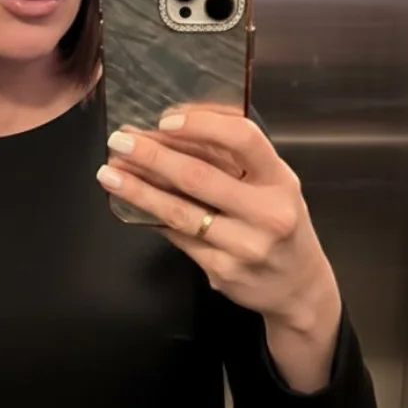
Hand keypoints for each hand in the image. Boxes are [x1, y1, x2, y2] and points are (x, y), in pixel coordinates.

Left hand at [96, 106, 341, 373]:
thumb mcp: (274, 185)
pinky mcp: (222, 271)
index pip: (243, 139)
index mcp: (280, 180)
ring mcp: (244, 246)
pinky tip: (131, 204)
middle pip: (199, 177)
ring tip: (108, 174)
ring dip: (138, 190)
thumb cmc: (279, 223)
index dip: (202, 125)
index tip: (165, 120)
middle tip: (119, 142)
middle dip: (152, 156)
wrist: (298, 288)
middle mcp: (266, 212)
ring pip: (180, 212)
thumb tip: (174, 129)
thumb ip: (238, 161)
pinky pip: (178, 238)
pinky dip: (152, 218)